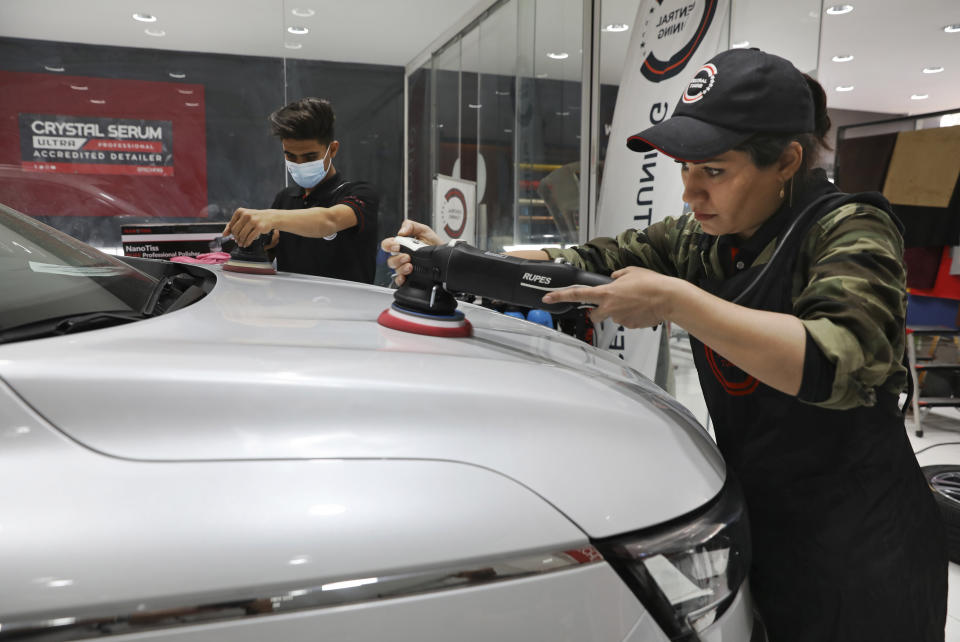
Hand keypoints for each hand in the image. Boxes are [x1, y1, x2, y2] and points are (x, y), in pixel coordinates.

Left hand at [223, 208, 280, 247]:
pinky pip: (250, 237)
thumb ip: (233, 225)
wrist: (270, 217)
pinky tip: (246, 244)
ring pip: (242, 235)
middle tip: (238, 241)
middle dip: (236, 238)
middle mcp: (246, 215)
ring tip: (241, 244)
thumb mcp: (243, 218)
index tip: (234, 236)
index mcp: (240, 211)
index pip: (231, 225)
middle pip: (236, 231)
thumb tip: (224, 234)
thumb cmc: (255, 218)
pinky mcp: (259, 227)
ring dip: (241, 241)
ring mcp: (253, 221)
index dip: (232, 232)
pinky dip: (247, 242)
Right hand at [380, 220, 442, 284]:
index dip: (389, 245)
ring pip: (395, 270)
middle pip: (390, 260)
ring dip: (401, 268)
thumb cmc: (434, 243)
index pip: (387, 245)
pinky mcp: (410, 277)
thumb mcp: (424, 230)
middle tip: (407, 257)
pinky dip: (401, 280)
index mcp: (402, 244)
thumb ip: (411, 226)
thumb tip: (401, 231)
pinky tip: (405, 277)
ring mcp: (405, 267)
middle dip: (397, 258)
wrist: (444, 256)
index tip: (397, 246)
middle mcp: (401, 256)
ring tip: (410, 266)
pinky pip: (400, 281)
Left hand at [541, 266, 676, 327]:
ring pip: (613, 317)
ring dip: (620, 311)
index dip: (559, 296)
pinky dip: (632, 316)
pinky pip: (626, 321)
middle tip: (613, 303)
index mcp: (606, 292)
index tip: (547, 298)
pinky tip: (642, 309)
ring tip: (636, 302)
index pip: (577, 295)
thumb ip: (618, 275)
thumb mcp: (631, 271)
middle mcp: (609, 307)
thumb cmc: (652, 283)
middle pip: (595, 314)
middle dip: (599, 311)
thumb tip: (614, 278)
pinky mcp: (630, 325)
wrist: (669, 298)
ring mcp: (619, 318)